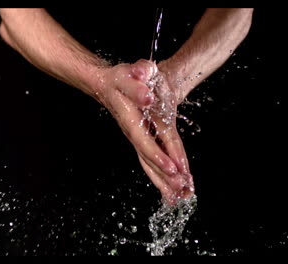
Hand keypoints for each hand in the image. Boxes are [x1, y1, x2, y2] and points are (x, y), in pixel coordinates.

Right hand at [96, 60, 193, 204]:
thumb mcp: (129, 74)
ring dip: (164, 182)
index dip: (159, 156)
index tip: (174, 169)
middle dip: (165, 177)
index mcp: (131, 121)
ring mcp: (136, 140)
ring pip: (149, 165)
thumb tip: (148, 97)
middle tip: (182, 191)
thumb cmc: (119, 79)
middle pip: (148, 160)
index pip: (145, 142)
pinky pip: (150, 161)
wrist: (106, 84)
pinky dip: (160, 176)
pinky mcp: (140, 140)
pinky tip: (170, 189)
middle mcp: (133, 135)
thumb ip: (137, 82)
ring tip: (179, 197)